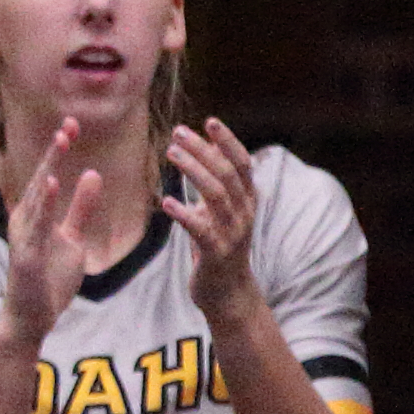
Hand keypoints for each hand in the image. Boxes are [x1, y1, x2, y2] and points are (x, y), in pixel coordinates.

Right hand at [0, 106, 120, 342]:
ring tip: (61, 142)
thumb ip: (80, 208)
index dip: (59, 150)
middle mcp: (24, 219)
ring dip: (48, 167)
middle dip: (54, 151)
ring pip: (37, 195)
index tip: (72, 125)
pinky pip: (35, 224)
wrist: (32, 318)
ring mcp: (23, 236)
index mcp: (35, 214)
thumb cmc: (48, 279)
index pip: (48, 174)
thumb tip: (91, 173)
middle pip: (40, 177)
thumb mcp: (73, 238)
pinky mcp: (25, 254)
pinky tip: (49, 182)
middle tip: (68, 124)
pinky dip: (42, 202)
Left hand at [166, 115, 268, 323]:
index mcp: (248, 199)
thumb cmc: (219, 244)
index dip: (228, 141)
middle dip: (203, 150)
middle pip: (227, 173)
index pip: (243, 163)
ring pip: (216, 195)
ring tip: (171, 153)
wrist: (227, 292)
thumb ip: (217, 181)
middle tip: (178, 133)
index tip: (210, 121)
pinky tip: (166, 201)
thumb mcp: (222, 209)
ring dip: (193, 171)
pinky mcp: (217, 253)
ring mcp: (233, 233)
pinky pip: (200, 229)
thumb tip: (207, 146)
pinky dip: (184, 213)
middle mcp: (245, 213)